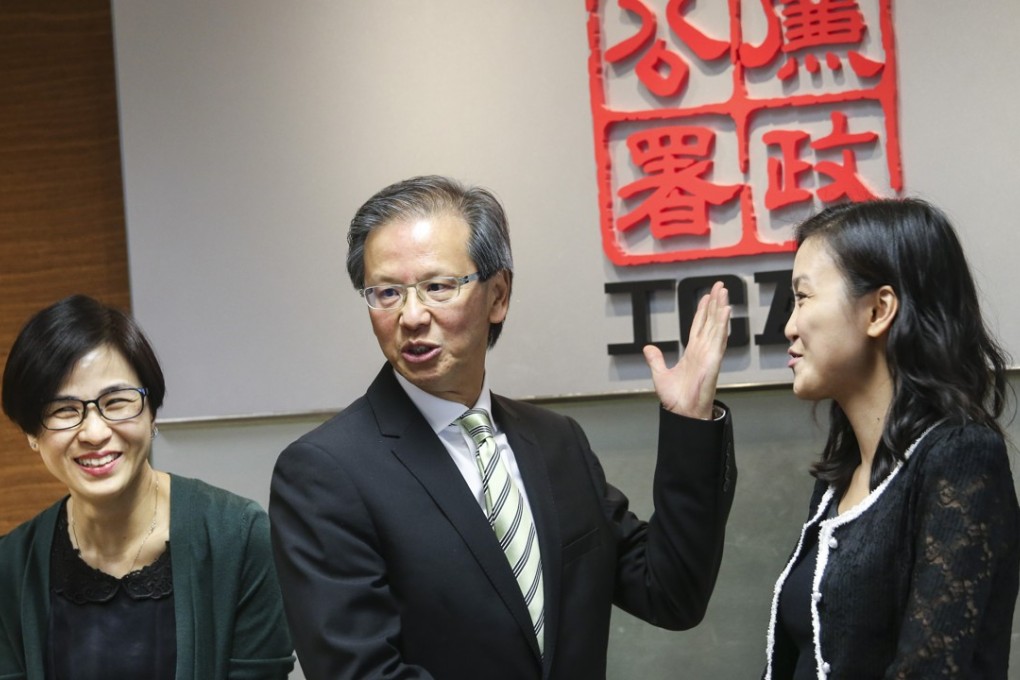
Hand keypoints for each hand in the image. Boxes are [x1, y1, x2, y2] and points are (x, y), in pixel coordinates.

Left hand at [643, 280, 729, 418]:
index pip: (699, 326)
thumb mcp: (659, 374)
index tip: (707, 296)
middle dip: (715, 303)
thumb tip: (648, 348)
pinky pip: (719, 339)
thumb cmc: (676, 399)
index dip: (703, 311)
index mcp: (693, 353)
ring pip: (717, 326)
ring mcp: (710, 354)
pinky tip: (726, 310)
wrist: (682, 413)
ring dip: (721, 308)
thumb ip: (655, 360)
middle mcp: (703, 350)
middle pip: (711, 321)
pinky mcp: (714, 360)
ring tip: (724, 291)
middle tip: (720, 285)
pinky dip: (722, 324)